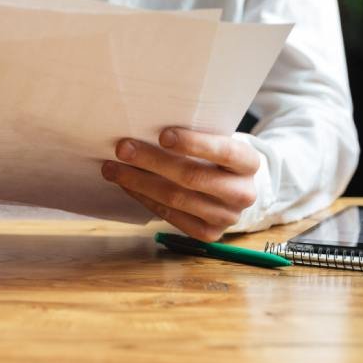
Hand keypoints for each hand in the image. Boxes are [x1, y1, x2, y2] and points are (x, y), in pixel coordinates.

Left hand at [101, 128, 258, 241]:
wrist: (232, 189)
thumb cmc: (214, 157)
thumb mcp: (215, 140)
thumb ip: (194, 136)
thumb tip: (145, 127)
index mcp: (248, 162)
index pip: (224, 151)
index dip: (193, 143)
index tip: (162, 135)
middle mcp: (243, 193)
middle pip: (192, 177)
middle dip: (152, 161)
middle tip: (123, 148)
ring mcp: (226, 218)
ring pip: (176, 198)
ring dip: (139, 182)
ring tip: (113, 168)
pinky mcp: (208, 234)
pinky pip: (169, 215)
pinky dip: (144, 198)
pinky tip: (127, 185)